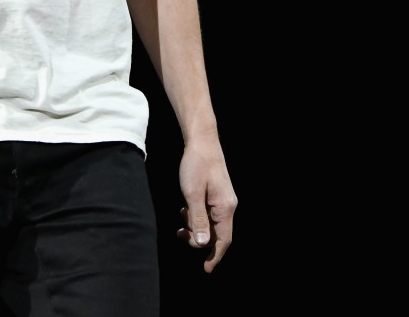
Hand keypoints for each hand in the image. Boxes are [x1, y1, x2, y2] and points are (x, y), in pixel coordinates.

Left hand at [176, 136, 236, 272]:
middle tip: (180, 234)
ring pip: (212, 223)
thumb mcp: (192, 194)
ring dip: (196, 226)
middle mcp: (228, 206)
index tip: (206, 269)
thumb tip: (202, 243)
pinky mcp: (218, 194)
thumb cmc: (196, 165)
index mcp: (225, 208)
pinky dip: (197, 216)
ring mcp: (224, 199)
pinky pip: (209, 213)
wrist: (202, 141)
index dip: (215, 255)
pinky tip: (185, 209)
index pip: (223, 240)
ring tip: (181, 220)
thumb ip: (197, 219)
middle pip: (217, 234)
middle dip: (199, 239)